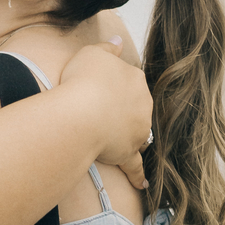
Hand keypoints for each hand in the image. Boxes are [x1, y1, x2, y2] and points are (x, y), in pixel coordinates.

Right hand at [60, 44, 151, 191]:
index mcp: (135, 79)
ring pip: (137, 133)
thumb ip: (108, 47)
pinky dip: (138, 175)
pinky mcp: (127, 152)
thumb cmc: (83, 80)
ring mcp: (137, 129)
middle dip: (124, 111)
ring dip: (130, 136)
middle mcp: (142, 104)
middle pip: (135, 108)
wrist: (81, 112)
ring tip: (115, 140)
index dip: (113, 85)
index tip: (99, 88)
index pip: (129, 81)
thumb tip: (118, 40)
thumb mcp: (92, 53)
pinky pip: (134, 165)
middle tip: (102, 112)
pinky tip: (143, 184)